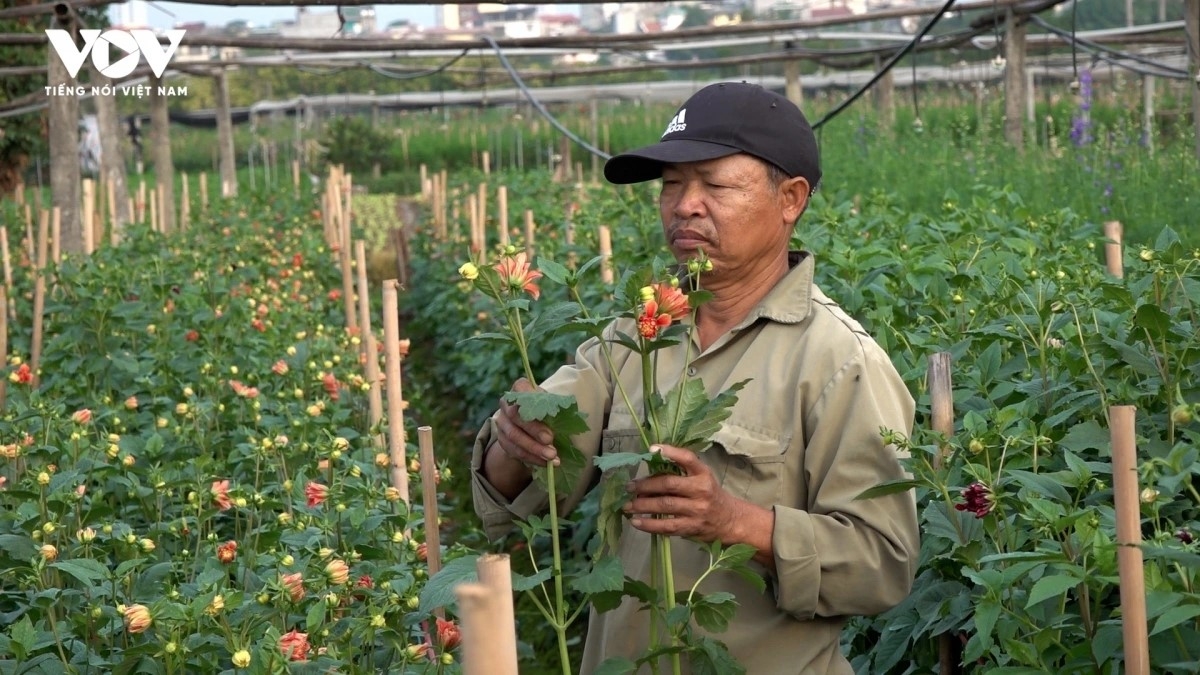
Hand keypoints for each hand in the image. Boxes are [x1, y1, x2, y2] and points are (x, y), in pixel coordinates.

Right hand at [492, 378, 558, 467]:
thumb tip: (571, 417)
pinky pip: (514, 451)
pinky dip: (531, 458)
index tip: (547, 413)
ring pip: (514, 437)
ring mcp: (502, 423)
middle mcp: (506, 404)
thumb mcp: (551, 405)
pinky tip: (545, 463)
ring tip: (552, 456)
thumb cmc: (545, 411)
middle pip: (515, 416)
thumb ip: (555, 407)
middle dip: (534, 429)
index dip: (531, 400)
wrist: (529, 426)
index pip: (520, 389)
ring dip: (534, 449)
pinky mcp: (502, 440)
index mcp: (519, 389)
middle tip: (550, 440)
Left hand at [623, 444, 740, 543]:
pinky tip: (636, 522)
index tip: (652, 449)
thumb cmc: (710, 494)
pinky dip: (649, 525)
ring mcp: (697, 510)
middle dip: (645, 485)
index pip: (687, 458)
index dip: (670, 452)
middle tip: (629, 487)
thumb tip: (648, 471)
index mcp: (703, 473)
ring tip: (627, 506)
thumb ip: (680, 472)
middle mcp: (701, 490)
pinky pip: (667, 526)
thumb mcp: (701, 477)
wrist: (729, 520)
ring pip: (665, 506)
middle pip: (669, 484)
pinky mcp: (691, 527)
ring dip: (642, 505)